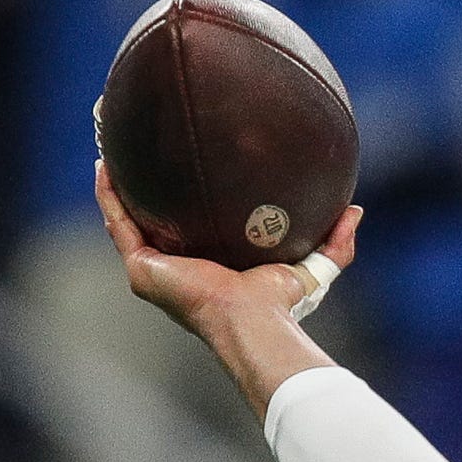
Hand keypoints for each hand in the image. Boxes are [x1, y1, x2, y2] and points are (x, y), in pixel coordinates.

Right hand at [95, 159, 359, 341]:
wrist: (254, 321)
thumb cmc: (281, 306)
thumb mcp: (312, 268)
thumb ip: (336, 243)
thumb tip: (356, 210)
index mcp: (207, 265)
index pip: (190, 226)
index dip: (183, 198)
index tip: (185, 165)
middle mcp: (175, 266)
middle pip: (151, 217)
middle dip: (142, 184)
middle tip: (140, 145)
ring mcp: (154, 268)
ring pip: (126, 216)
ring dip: (116, 181)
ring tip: (110, 141)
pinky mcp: (141, 267)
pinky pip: (118, 222)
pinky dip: (109, 193)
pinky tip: (106, 162)